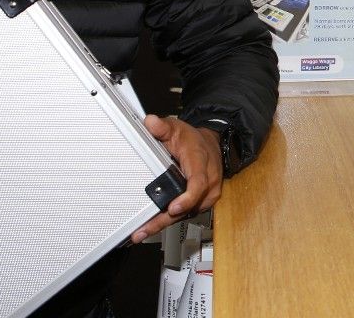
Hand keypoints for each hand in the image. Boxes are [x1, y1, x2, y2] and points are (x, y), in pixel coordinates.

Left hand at [130, 115, 223, 242]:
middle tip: (144, 230)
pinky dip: (169, 220)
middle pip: (188, 206)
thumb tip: (150, 122)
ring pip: (185, 213)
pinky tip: (151, 226)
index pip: (198, 183)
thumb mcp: (178, 128)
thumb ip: (163, 126)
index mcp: (201, 163)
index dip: (187, 198)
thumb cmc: (194, 140)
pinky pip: (185, 213)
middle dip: (165, 220)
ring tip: (142, 232)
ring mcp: (207, 195)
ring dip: (164, 223)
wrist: (211, 146)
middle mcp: (208, 182)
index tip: (173, 207)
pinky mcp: (201, 203)